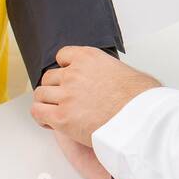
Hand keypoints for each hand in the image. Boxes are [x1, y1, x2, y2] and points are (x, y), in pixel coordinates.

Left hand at [31, 46, 161, 146]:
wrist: (139, 119)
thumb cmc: (140, 99)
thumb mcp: (128, 72)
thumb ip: (112, 72)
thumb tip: (116, 81)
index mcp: (89, 58)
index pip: (63, 55)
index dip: (64, 68)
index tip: (68, 76)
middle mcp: (74, 73)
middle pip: (49, 77)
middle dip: (55, 88)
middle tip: (64, 99)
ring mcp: (66, 95)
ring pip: (41, 94)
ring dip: (47, 103)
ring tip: (56, 112)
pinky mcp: (61, 117)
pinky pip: (38, 112)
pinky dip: (41, 118)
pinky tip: (51, 123)